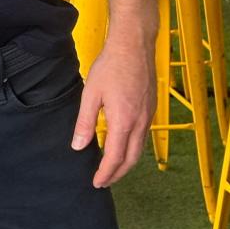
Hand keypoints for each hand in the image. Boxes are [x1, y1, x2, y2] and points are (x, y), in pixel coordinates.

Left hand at [72, 32, 155, 189]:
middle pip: (132, 159)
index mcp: (124, 121)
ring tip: (112, 168)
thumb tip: (78, 146)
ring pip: (140, 149)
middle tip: (104, 181)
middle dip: (118, 174)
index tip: (97, 182)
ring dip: (127, 163)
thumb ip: (85, 123)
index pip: (115, 158)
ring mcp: (148, 116)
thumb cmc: (111, 66)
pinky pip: (144, 136)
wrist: (134, 46)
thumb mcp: (91, 94)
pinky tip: (124, 146)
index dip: (106, 173)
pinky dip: (134, 148)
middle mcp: (140, 122)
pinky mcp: (151, 109)